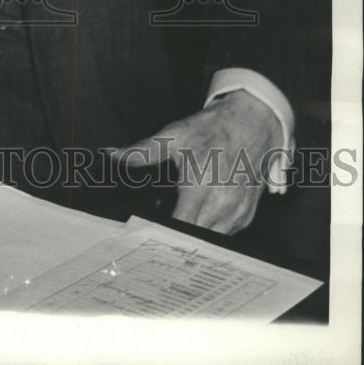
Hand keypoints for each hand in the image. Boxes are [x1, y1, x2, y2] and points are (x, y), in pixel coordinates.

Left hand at [111, 91, 281, 234]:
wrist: (253, 123)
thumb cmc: (213, 129)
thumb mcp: (174, 135)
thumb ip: (142, 151)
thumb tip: (112, 154)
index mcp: (200, 184)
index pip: (181, 225)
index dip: (164, 235)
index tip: (148, 237)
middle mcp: (222, 202)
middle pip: (195, 239)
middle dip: (176, 241)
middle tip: (158, 236)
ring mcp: (237, 211)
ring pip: (211, 241)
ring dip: (195, 238)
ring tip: (178, 230)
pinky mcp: (247, 215)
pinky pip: (226, 235)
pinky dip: (212, 232)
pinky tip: (200, 221)